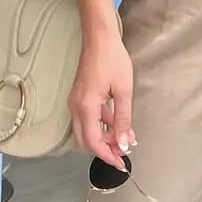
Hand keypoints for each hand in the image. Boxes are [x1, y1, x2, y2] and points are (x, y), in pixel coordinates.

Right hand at [70, 24, 134, 167]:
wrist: (100, 38)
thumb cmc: (112, 60)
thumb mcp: (123, 91)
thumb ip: (123, 120)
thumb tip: (123, 143)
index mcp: (86, 107)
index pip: (93, 142)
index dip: (107, 156)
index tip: (121, 163)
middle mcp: (76, 107)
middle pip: (86, 140)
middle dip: (104, 149)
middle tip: (123, 153)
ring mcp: (76, 101)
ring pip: (86, 130)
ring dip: (104, 137)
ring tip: (125, 138)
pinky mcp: (80, 96)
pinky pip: (88, 118)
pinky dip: (101, 125)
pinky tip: (117, 124)